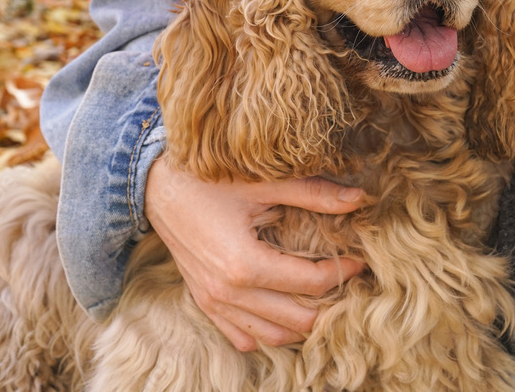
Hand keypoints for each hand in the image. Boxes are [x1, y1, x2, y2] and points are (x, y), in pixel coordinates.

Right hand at [144, 155, 366, 351]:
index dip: (342, 272)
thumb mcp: (262, 183)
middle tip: (346, 283)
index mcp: (245, 265)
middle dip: (328, 305)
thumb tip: (360, 198)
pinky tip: (286, 310)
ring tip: (323, 297)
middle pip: (297, 320)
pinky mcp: (204, 302)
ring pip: (272, 335)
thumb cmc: (206, 179)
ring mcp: (213, 302)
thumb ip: (313, 193)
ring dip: (301, 322)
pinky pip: (243, 335)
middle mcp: (228, 293)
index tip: (360, 259)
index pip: (311, 283)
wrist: (154, 186)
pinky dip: (269, 330)